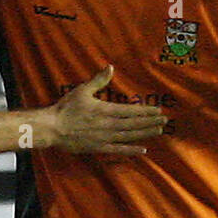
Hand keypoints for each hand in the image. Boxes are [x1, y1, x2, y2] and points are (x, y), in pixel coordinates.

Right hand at [48, 66, 166, 155]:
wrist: (52, 128)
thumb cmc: (66, 108)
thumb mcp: (82, 91)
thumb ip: (98, 80)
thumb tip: (110, 67)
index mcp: (105, 110)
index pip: (130, 110)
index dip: (145, 111)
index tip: (158, 110)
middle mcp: (108, 125)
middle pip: (134, 124)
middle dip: (150, 122)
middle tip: (165, 120)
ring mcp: (104, 138)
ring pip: (129, 136)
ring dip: (145, 133)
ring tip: (159, 131)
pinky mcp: (99, 148)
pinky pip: (118, 150)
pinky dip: (131, 150)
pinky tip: (143, 150)